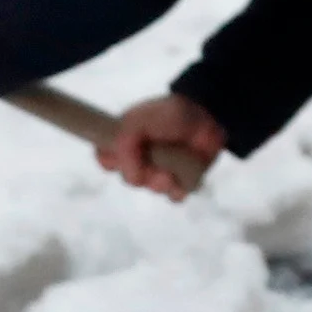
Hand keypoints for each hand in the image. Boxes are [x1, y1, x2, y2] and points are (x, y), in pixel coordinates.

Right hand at [97, 93, 225, 200]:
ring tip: (171, 171)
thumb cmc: (170, 115)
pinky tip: (183, 177)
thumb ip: (124, 144)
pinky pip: (174, 196)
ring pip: (153, 189)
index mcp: (128, 141)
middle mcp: (141, 158)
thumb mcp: (138, 121)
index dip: (111, 162)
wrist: (206, 116)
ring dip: (161, 182)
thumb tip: (129, 175)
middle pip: (129, 179)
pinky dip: (178, 189)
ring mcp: (161, 170)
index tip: (122, 157)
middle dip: (141, 174)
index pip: (105, 158)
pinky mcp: (182, 180)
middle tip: (152, 164)